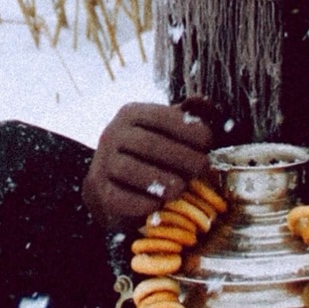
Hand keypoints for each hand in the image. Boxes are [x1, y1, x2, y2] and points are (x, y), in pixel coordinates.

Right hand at [83, 98, 217, 230]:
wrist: (115, 182)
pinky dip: (141, 202)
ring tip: (181, 188)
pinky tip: (159, 203)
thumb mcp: (169, 130)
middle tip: (202, 167)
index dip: (187, 129)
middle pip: (147, 144)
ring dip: (160, 180)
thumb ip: (190, 116)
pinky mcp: (100, 190)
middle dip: (180, 156)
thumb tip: (205, 104)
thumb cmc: (151, 153)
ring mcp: (103, 162)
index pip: (160, 117)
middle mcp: (113, 134)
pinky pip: (118, 197)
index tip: (208, 142)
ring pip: (129, 169)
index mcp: (131, 114)